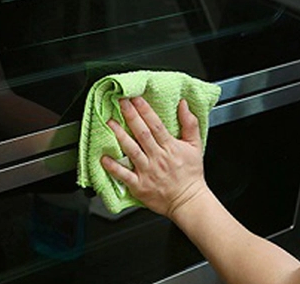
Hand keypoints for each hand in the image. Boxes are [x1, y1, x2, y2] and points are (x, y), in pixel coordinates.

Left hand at [101, 97, 207, 217]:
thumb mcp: (195, 146)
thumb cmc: (190, 174)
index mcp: (170, 147)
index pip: (156, 125)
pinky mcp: (139, 186)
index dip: (145, 110)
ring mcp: (147, 172)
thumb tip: (183, 104)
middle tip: (120, 102)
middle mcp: (157, 158)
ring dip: (119, 135)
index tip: (135, 98)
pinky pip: (124, 175)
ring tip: (109, 123)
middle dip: (130, 116)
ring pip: (131, 150)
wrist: (188, 201)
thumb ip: (190, 124)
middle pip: (142, 134)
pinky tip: (104, 158)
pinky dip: (113, 167)